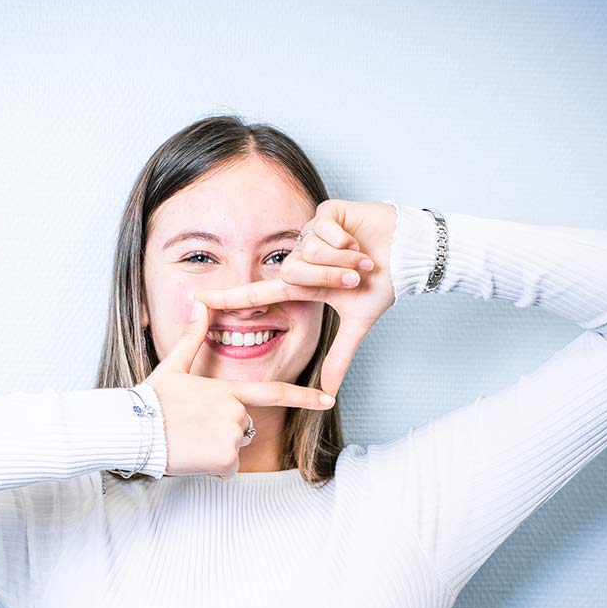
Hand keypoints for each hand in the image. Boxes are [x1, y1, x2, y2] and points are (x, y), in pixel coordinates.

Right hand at [143, 297, 337, 479]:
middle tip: (192, 429)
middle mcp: (236, 410)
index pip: (274, 392)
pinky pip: (227, 469)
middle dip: (223, 434)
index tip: (328, 400)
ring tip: (188, 441)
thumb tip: (199, 303)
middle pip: (244, 428)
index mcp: (227, 389)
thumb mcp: (172, 367)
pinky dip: (211, 468)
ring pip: (234, 450)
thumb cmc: (150, 400)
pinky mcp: (226, 457)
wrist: (132, 429)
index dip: (304, 397)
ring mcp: (232, 433)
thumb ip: (192, 338)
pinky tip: (191, 456)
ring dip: (215, 452)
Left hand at [193, 199, 398, 397]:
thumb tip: (329, 395)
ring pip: (307, 251)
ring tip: (362, 258)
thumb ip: (338, 357)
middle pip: (291, 272)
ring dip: (341, 259)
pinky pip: (321, 230)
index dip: (229, 297)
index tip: (197, 301)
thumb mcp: (357, 323)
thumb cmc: (382, 284)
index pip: (259, 292)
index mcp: (304, 283)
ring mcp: (310, 234)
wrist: (409, 254)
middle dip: (329, 277)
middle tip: (357, 277)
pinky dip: (345, 240)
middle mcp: (301, 257)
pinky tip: (358, 238)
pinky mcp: (324, 213)